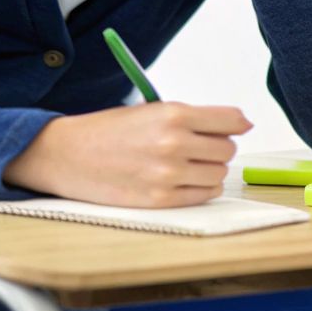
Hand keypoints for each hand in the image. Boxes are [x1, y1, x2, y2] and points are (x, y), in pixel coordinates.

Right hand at [2, 102, 253, 207]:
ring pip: (219, 174)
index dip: (236, 125)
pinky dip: (201, 189)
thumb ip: (195, 118)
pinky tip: (185, 180)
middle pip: (228, 150)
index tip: (234, 128)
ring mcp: (168, 174)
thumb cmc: (111, 130)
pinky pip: (204, 195)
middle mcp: (174, 144)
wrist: (68, 155)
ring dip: (210, 170)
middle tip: (201, 147)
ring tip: (189, 164)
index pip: (232, 121)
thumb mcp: (152, 110)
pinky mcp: (160, 200)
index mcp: (173, 114)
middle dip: (218, 148)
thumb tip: (243, 124)